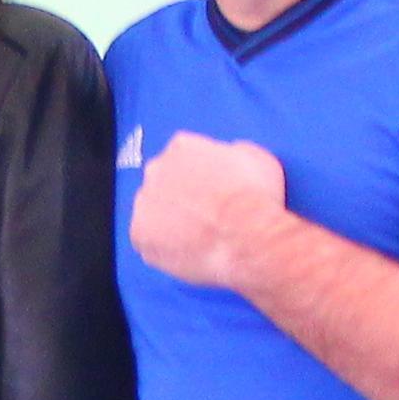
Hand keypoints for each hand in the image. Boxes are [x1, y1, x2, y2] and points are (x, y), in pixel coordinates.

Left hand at [128, 133, 295, 294]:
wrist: (246, 236)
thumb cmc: (256, 199)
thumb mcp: (259, 158)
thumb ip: (235, 152)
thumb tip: (231, 154)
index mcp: (182, 146)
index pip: (182, 156)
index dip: (199, 176)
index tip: (211, 191)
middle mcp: (156, 169)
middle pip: (162, 181)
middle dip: (179, 196)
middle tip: (203, 216)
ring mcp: (144, 203)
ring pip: (152, 212)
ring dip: (168, 222)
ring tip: (195, 238)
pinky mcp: (140, 235)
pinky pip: (147, 241)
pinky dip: (162, 248)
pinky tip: (186, 252)